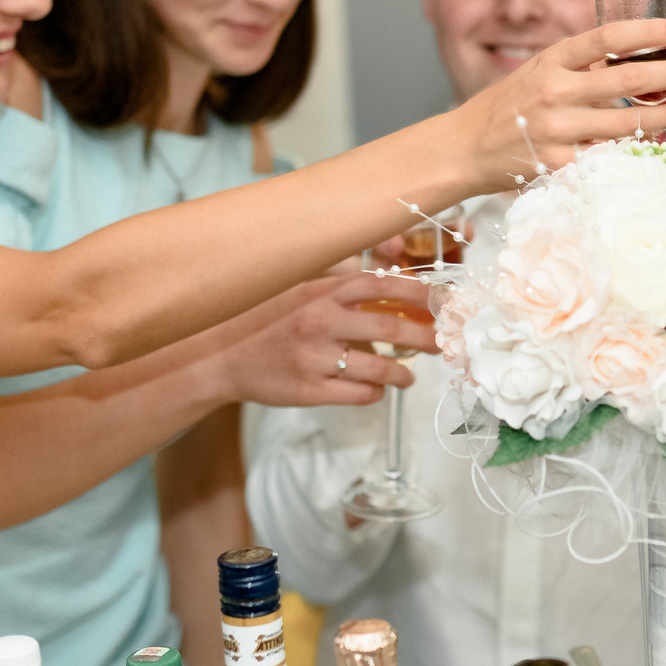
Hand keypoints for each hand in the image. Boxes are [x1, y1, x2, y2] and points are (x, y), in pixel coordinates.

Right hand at [213, 274, 435, 407]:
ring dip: (403, 373)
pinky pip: (358, 394)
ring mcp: (314, 358)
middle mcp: (320, 322)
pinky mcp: (308, 391)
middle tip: (440, 344)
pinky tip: (378, 388)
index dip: (419, 292)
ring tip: (409, 376)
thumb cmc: (269, 320)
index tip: (443, 302)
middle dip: (425, 337)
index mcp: (322, 293)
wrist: (222, 355)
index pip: (382, 285)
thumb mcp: (301, 290)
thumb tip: (393, 271)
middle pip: (390, 329)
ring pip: (378, 369)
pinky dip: (376, 392)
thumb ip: (342, 281)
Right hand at [457, 18, 665, 185]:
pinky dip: (639, 150)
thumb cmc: (507, 107)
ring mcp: (557, 130)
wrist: (462, 148)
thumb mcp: (540, 71)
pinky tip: (663, 143)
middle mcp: (555, 92)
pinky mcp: (558, 164)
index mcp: (551, 61)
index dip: (648, 31)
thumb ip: (583, 66)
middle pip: (627, 80)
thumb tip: (636, 56)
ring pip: (627, 124)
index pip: (607, 37)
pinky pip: (609, 157)